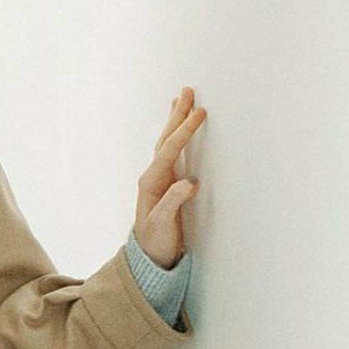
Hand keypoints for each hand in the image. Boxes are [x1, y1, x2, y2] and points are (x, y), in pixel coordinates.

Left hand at [133, 86, 204, 269]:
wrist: (148, 258)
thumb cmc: (155, 242)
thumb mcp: (163, 224)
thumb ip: (173, 202)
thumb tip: (190, 182)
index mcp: (151, 183)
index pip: (170, 150)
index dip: (185, 131)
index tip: (200, 113)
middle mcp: (152, 177)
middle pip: (166, 139)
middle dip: (177, 115)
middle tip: (187, 91)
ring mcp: (159, 179)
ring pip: (167, 143)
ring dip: (175, 121)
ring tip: (181, 100)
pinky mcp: (166, 185)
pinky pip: (172, 153)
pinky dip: (176, 137)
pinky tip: (179, 130)